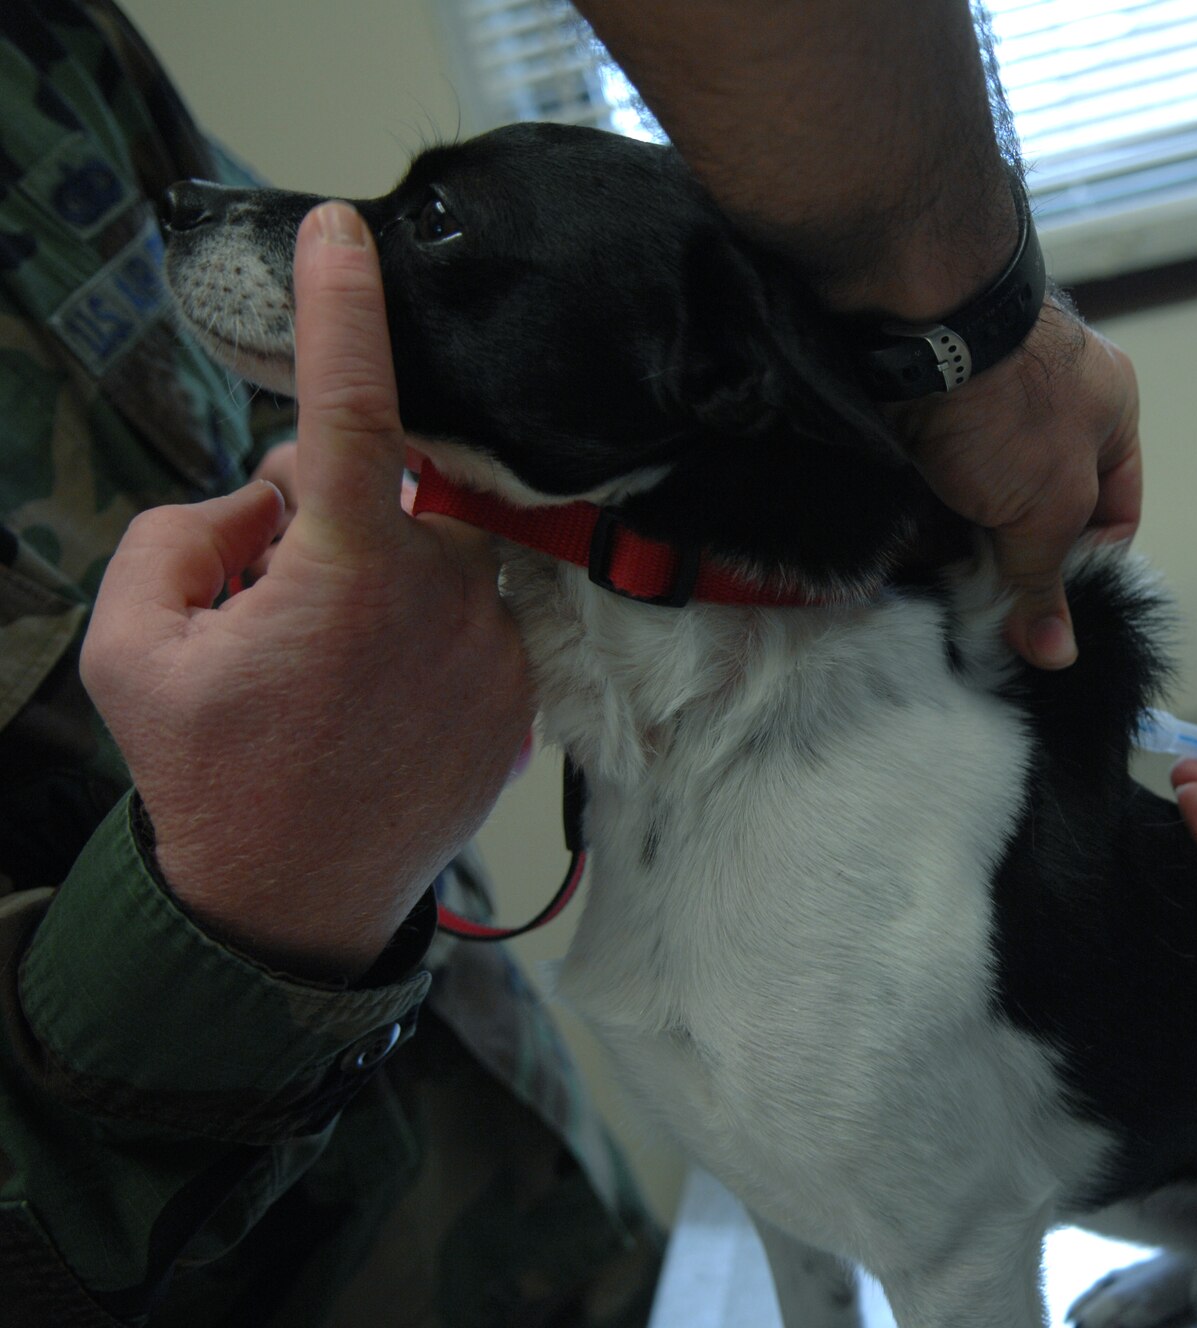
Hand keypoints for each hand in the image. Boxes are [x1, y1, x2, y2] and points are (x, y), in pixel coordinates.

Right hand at [81, 203, 532, 979]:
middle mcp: (445, 600)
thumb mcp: (129, 642)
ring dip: (374, 585)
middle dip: (321, 525)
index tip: (344, 233)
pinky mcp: (523, 696)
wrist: (291, 907)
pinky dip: (418, 637)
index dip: (345, 311)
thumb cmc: (205, 774)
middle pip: (385, 496)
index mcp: (347, 575)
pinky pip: (467, 620)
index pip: (353, 410)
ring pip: (431, 560)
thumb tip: (269, 493)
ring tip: (323, 679)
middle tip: (268, 617)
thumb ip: (186, 528)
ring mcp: (497, 652)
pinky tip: (373, 706)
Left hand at [895, 297, 1139, 668]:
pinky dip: (918, 532)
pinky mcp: (924, 422)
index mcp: (1110, 415)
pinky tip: (901, 569)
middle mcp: (1051, 412)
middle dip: (1013, 569)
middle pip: (1040, 517)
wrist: (916, 329)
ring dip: (960, 557)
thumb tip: (1057, 654)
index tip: (1051, 615)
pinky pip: (927, 493)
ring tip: (942, 604)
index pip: (1114, 514)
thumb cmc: (1011, 405)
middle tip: (990, 619)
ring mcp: (985, 414)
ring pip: (978, 509)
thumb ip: (1047, 580)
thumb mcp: (1048, 504)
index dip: (1087, 571)